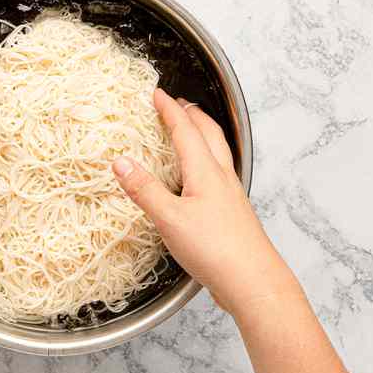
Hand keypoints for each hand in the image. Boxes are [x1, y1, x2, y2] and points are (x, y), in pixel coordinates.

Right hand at [114, 89, 296, 318]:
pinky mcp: (233, 211)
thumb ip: (144, 190)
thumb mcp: (169, 219)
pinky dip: (207, 159)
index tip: (157, 94)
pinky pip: (219, 171)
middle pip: (209, 133)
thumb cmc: (213, 248)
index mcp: (205, 170)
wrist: (252, 279)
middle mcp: (222, 176)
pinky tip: (202, 176)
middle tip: (177, 104)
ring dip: (203, 134)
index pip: (186, 130)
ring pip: (218, 151)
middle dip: (192, 114)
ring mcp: (231, 193)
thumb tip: (120, 161)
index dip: (170, 110)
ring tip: (191, 130)